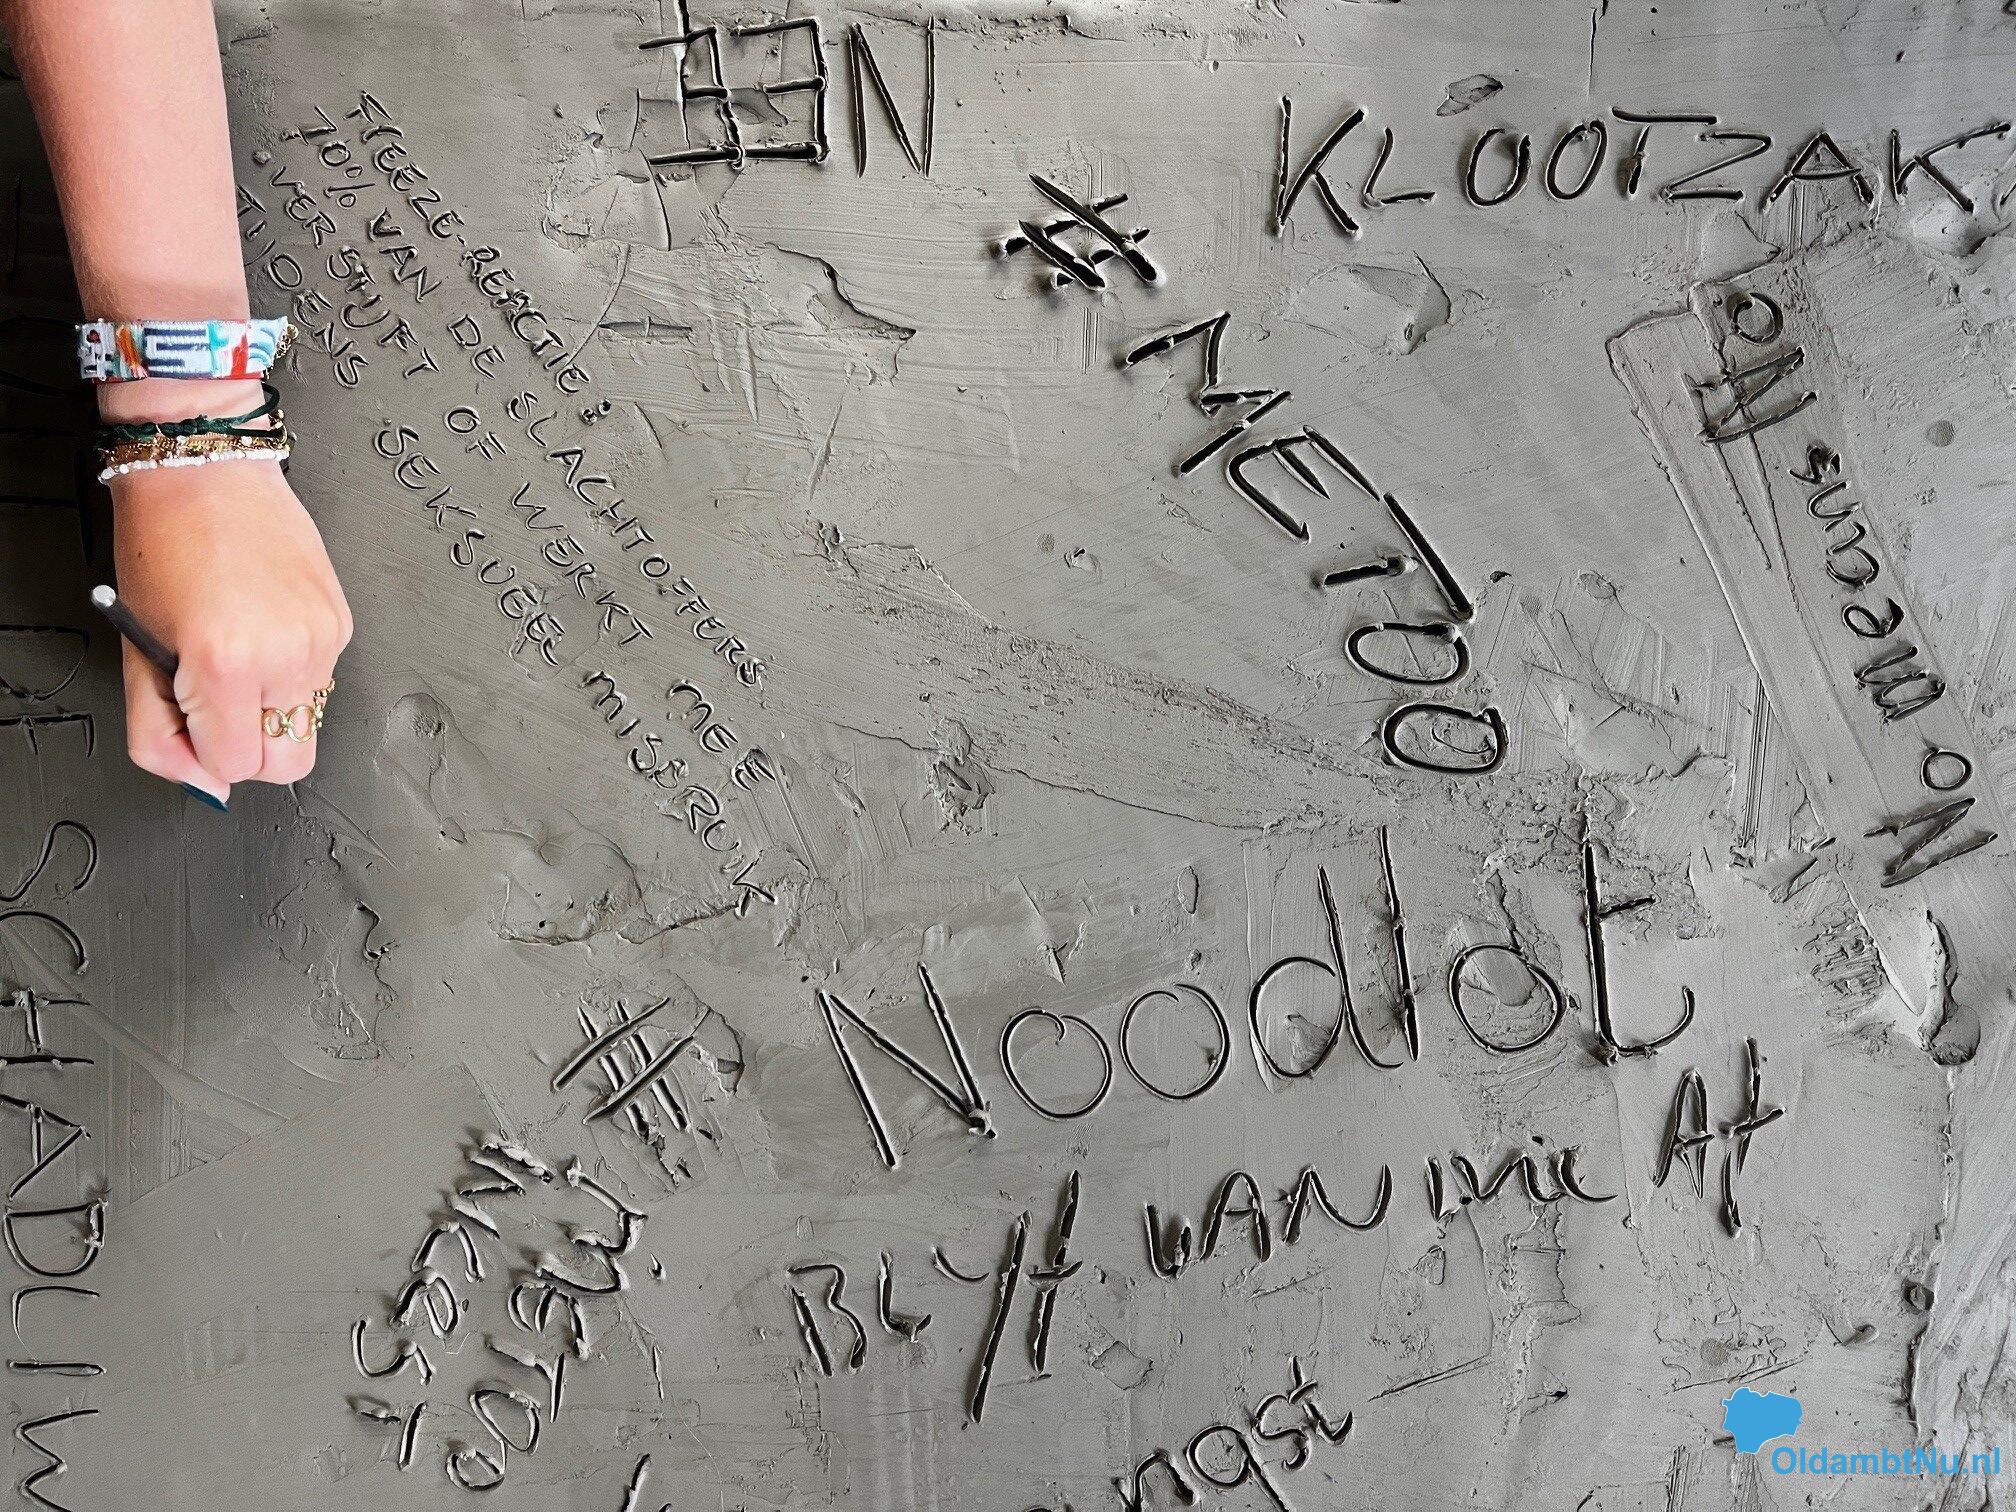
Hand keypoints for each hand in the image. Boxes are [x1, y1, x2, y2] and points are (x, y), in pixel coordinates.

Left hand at [111, 458, 351, 804]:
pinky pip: (320, 682)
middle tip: (218, 705)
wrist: (206, 474)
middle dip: (251, 749)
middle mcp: (287, 656)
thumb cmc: (164, 545)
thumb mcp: (138, 652)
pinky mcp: (341, 624)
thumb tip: (202, 781)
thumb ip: (159, 732)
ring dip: (270, 707)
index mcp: (228, 665)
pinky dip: (289, 673)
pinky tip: (262, 630)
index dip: (205, 754)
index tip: (190, 718)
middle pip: (289, 763)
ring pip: (307, 724)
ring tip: (237, 653)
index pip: (235, 767)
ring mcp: (323, 641)